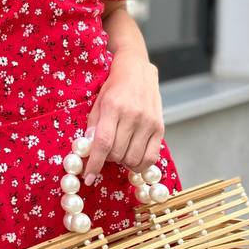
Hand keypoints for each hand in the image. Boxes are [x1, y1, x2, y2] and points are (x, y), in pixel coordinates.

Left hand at [82, 54, 164, 183]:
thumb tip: (87, 150)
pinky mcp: (160, 128)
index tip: (88, 178)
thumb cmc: (114, 87)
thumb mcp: (98, 102)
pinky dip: (140, 164)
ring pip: (133, 158)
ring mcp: (149, 122)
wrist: (137, 70)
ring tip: (120, 150)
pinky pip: (151, 157)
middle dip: (108, 158)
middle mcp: (133, 115)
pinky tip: (133, 158)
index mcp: (114, 107)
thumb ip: (93, 126)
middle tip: (107, 151)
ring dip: (123, 161)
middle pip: (118, 153)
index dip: (95, 163)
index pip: (104, 143)